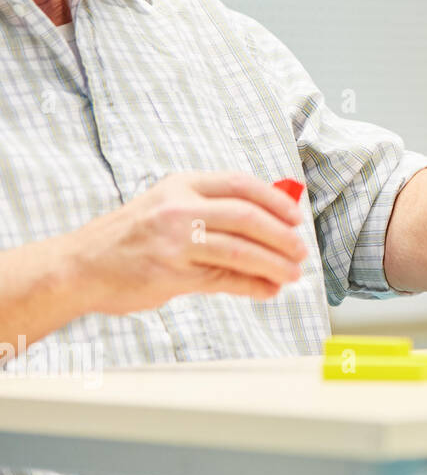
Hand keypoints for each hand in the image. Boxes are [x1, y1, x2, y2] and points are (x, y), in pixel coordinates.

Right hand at [73, 171, 307, 314]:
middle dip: (282, 236)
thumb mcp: (168, 205)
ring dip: (273, 264)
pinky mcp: (171, 273)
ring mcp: (175, 241)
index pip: (241, 184)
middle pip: (247, 217)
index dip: (275, 200)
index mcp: (182, 184)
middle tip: (300, 250)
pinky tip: (267, 290)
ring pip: (240, 250)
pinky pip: (224, 279)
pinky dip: (252, 285)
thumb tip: (269, 220)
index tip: (296, 217)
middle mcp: (179, 208)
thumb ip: (212, 209)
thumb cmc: (130, 237)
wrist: (78, 266)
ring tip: (291, 274)